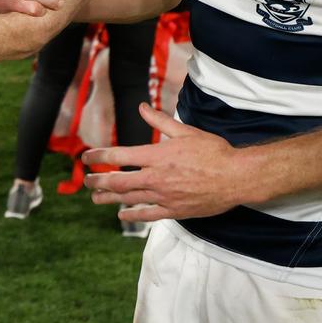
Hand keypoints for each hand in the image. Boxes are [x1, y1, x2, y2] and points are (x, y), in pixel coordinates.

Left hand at [84, 105, 242, 222]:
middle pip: (118, 182)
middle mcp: (156, 178)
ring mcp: (164, 197)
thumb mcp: (186, 131)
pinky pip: (147, 215)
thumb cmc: (213, 151)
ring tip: (95, 197)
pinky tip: (122, 214)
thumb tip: (142, 107)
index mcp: (157, 155)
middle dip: (99, 180)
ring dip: (109, 198)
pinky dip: (132, 214)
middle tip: (87, 180)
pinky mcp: (174, 211)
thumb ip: (160, 120)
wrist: (235, 177)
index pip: (119, 156)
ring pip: (129, 199)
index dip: (99, 156)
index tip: (86, 157)